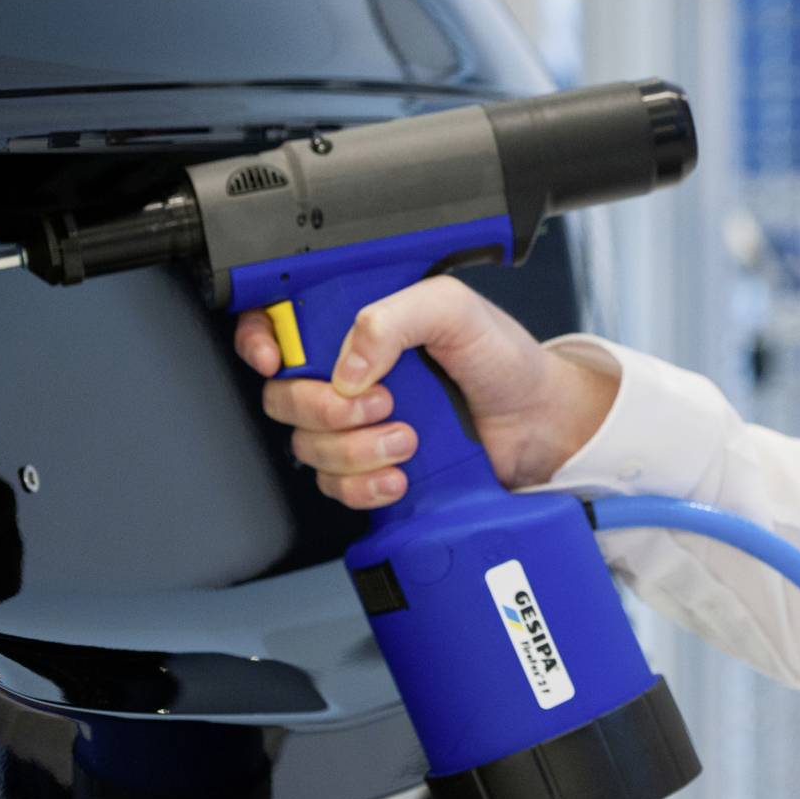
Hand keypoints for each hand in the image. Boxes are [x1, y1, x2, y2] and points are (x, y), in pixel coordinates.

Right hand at [234, 276, 619, 509]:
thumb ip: (396, 318)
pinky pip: (335, 487)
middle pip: (283, 396)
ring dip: (354, 451)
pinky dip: (362, 486)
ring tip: (407, 439)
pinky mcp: (372, 468)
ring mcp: (357, 425)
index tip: (274, 360)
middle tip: (381, 403)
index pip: (277, 323)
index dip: (258, 340)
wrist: (540, 423)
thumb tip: (347, 365)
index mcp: (359, 325)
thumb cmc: (502, 359)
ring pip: (308, 447)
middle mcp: (349, 373)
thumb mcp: (453, 311)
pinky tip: (398, 476)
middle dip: (324, 409)